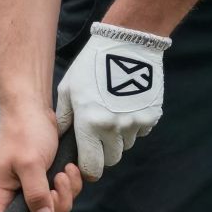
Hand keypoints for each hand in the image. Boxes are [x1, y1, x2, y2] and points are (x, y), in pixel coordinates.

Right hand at [0, 106, 84, 211]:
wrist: (32, 107)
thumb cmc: (24, 131)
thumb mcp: (30, 163)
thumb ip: (36, 194)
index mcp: (0, 192)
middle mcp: (13, 193)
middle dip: (56, 205)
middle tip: (59, 183)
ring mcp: (29, 187)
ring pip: (52, 207)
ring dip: (66, 192)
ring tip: (66, 171)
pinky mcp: (44, 179)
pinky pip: (60, 193)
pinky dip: (69, 184)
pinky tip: (69, 167)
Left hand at [55, 23, 170, 180]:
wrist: (128, 43)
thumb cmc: (92, 64)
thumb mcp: (69, 88)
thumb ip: (63, 117)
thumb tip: (60, 136)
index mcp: (90, 125)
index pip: (91, 166)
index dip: (88, 168)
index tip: (87, 162)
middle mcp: (114, 129)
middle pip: (111, 159)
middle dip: (103, 153)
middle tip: (98, 136)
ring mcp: (135, 123)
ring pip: (126, 145)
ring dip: (119, 138)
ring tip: (113, 114)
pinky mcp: (151, 116)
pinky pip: (141, 131)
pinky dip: (134, 125)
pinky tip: (126, 107)